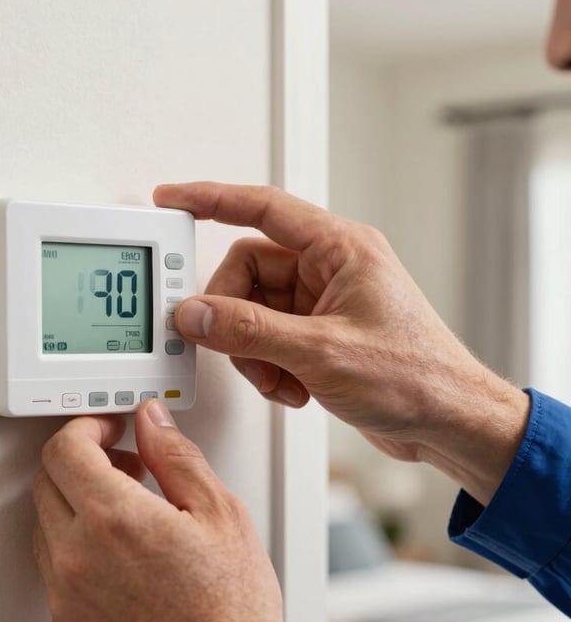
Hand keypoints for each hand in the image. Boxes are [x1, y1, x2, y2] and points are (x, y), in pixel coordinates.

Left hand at [32, 400, 293, 621]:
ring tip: (129, 519)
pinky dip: (77, 554)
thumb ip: (176, 456)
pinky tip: (122, 563)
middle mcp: (77, 556)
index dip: (85, 428)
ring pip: (45, 528)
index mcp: (114, 518)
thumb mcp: (220, 513)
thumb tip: (152, 422)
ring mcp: (66, 598)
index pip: (64, 449)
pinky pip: (54, 575)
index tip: (106, 430)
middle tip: (126, 470)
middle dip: (82, 464)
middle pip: (46, 483)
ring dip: (76, 509)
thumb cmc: (232, 611)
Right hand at [154, 181, 529, 504]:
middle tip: (234, 348)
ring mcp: (323, 304)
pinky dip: (268, 367)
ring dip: (253, 352)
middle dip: (235, 317)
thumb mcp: (321, 352)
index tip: (173, 199)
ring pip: (254, 312)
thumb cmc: (416, 377)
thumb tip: (195, 314)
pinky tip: (295, 388)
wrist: (448, 422)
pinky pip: (268, 339)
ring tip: (279, 379)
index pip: (263, 207)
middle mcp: (330, 269)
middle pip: (249, 272)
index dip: (211, 200)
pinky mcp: (319, 336)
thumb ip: (249, 330)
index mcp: (340, 248)